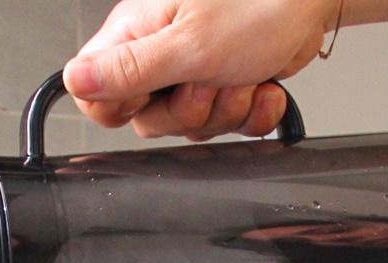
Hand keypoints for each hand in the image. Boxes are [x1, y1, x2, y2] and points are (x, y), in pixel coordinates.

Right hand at [64, 0, 339, 140]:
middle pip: (148, 120)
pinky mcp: (224, 83)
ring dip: (226, 110)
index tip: (151, 97)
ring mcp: (191, 69)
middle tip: (210, 80)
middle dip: (189, 111)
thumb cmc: (258, 3)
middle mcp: (159, 51)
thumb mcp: (188, 45)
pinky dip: (251, 112)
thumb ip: (128, 71)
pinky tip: (262, 86)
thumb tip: (75, 82)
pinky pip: (225, 123)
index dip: (117, 108)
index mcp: (135, 33)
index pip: (94, 92)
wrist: (313, 0)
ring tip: (243, 76)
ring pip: (190, 124)